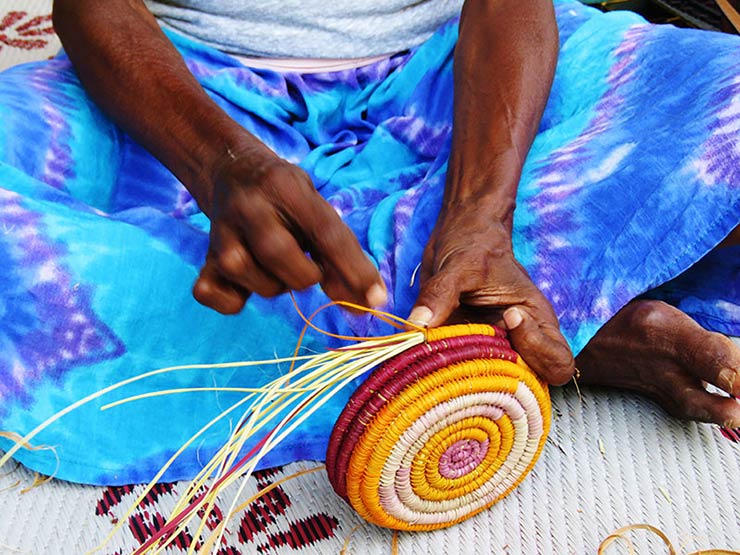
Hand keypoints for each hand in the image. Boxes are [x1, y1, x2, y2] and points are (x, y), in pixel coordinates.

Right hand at [193, 153, 386, 312]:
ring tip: (276, 265)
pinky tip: (246, 283)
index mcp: (286, 187)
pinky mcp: (203, 260)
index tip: (375, 300)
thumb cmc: (286, 198)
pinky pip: (215, 297)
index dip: (354, 269)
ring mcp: (220, 234)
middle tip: (307, 265)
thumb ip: (341, 252)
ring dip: (276, 286)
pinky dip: (233, 301)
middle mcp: (249, 208)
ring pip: (257, 284)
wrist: (231, 172)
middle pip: (285, 260)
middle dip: (307, 276)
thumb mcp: (317, 208)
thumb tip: (364, 303)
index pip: (327, 234)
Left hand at [409, 207, 574, 384]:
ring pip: (492, 387)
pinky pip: (462, 376)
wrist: (456, 239)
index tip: (509, 318)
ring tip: (442, 354)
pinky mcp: (468, 353)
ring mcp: (493, 351)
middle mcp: (519, 343)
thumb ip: (441, 294)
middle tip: (465, 346)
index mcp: (536, 321)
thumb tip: (417, 325)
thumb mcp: (460, 265)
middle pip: (526, 385)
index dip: (538, 351)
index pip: (558, 362)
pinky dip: (445, 374)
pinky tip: (428, 359)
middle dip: (497, 375)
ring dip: (466, 379)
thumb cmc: (473, 245)